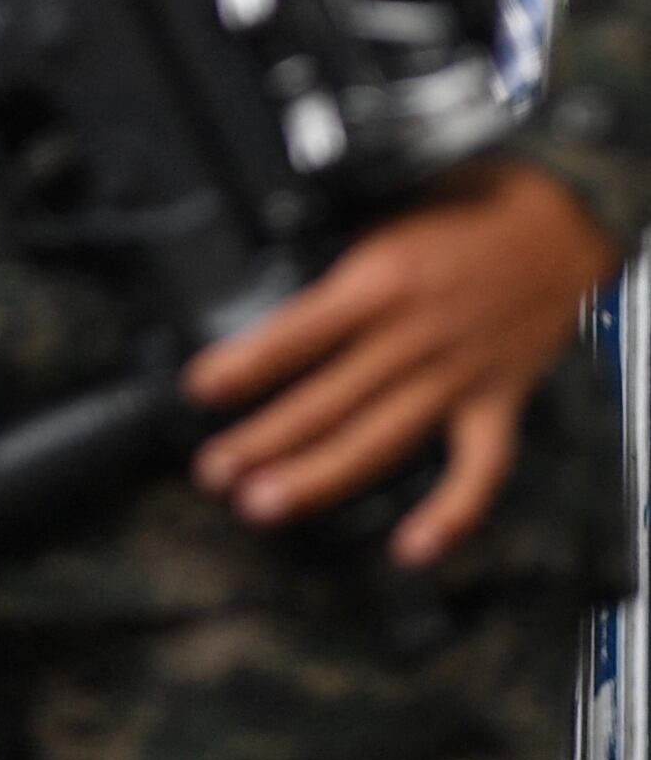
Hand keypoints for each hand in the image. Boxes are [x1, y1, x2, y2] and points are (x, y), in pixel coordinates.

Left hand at [184, 159, 623, 564]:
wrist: (560, 220)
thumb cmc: (460, 210)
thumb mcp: (380, 215)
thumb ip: (335, 271)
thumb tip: (268, 305)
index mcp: (378, 283)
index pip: (298, 332)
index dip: (246, 364)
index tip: (199, 390)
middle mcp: (413, 335)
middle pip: (327, 399)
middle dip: (263, 440)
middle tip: (213, 474)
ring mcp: (458, 374)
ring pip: (381, 438)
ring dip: (320, 477)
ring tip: (264, 505)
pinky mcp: (500, 400)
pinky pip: (479, 468)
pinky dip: (452, 513)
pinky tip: (413, 549)